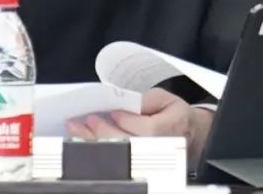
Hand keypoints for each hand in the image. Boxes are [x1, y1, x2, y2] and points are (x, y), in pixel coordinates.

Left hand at [65, 88, 215, 170]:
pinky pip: (113, 157)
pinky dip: (95, 147)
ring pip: (117, 153)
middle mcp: (156, 148)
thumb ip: (146, 100)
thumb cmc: (174, 114)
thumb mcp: (165, 99)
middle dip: (101, 132)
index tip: (110, 111)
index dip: (124, 120)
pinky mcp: (137, 163)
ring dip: (92, 141)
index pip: (144, 129)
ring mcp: (146, 159)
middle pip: (126, 144)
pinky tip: (82, 138)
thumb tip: (127, 104)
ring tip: (75, 129)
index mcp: (166, 130)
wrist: (187, 135)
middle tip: (84, 120)